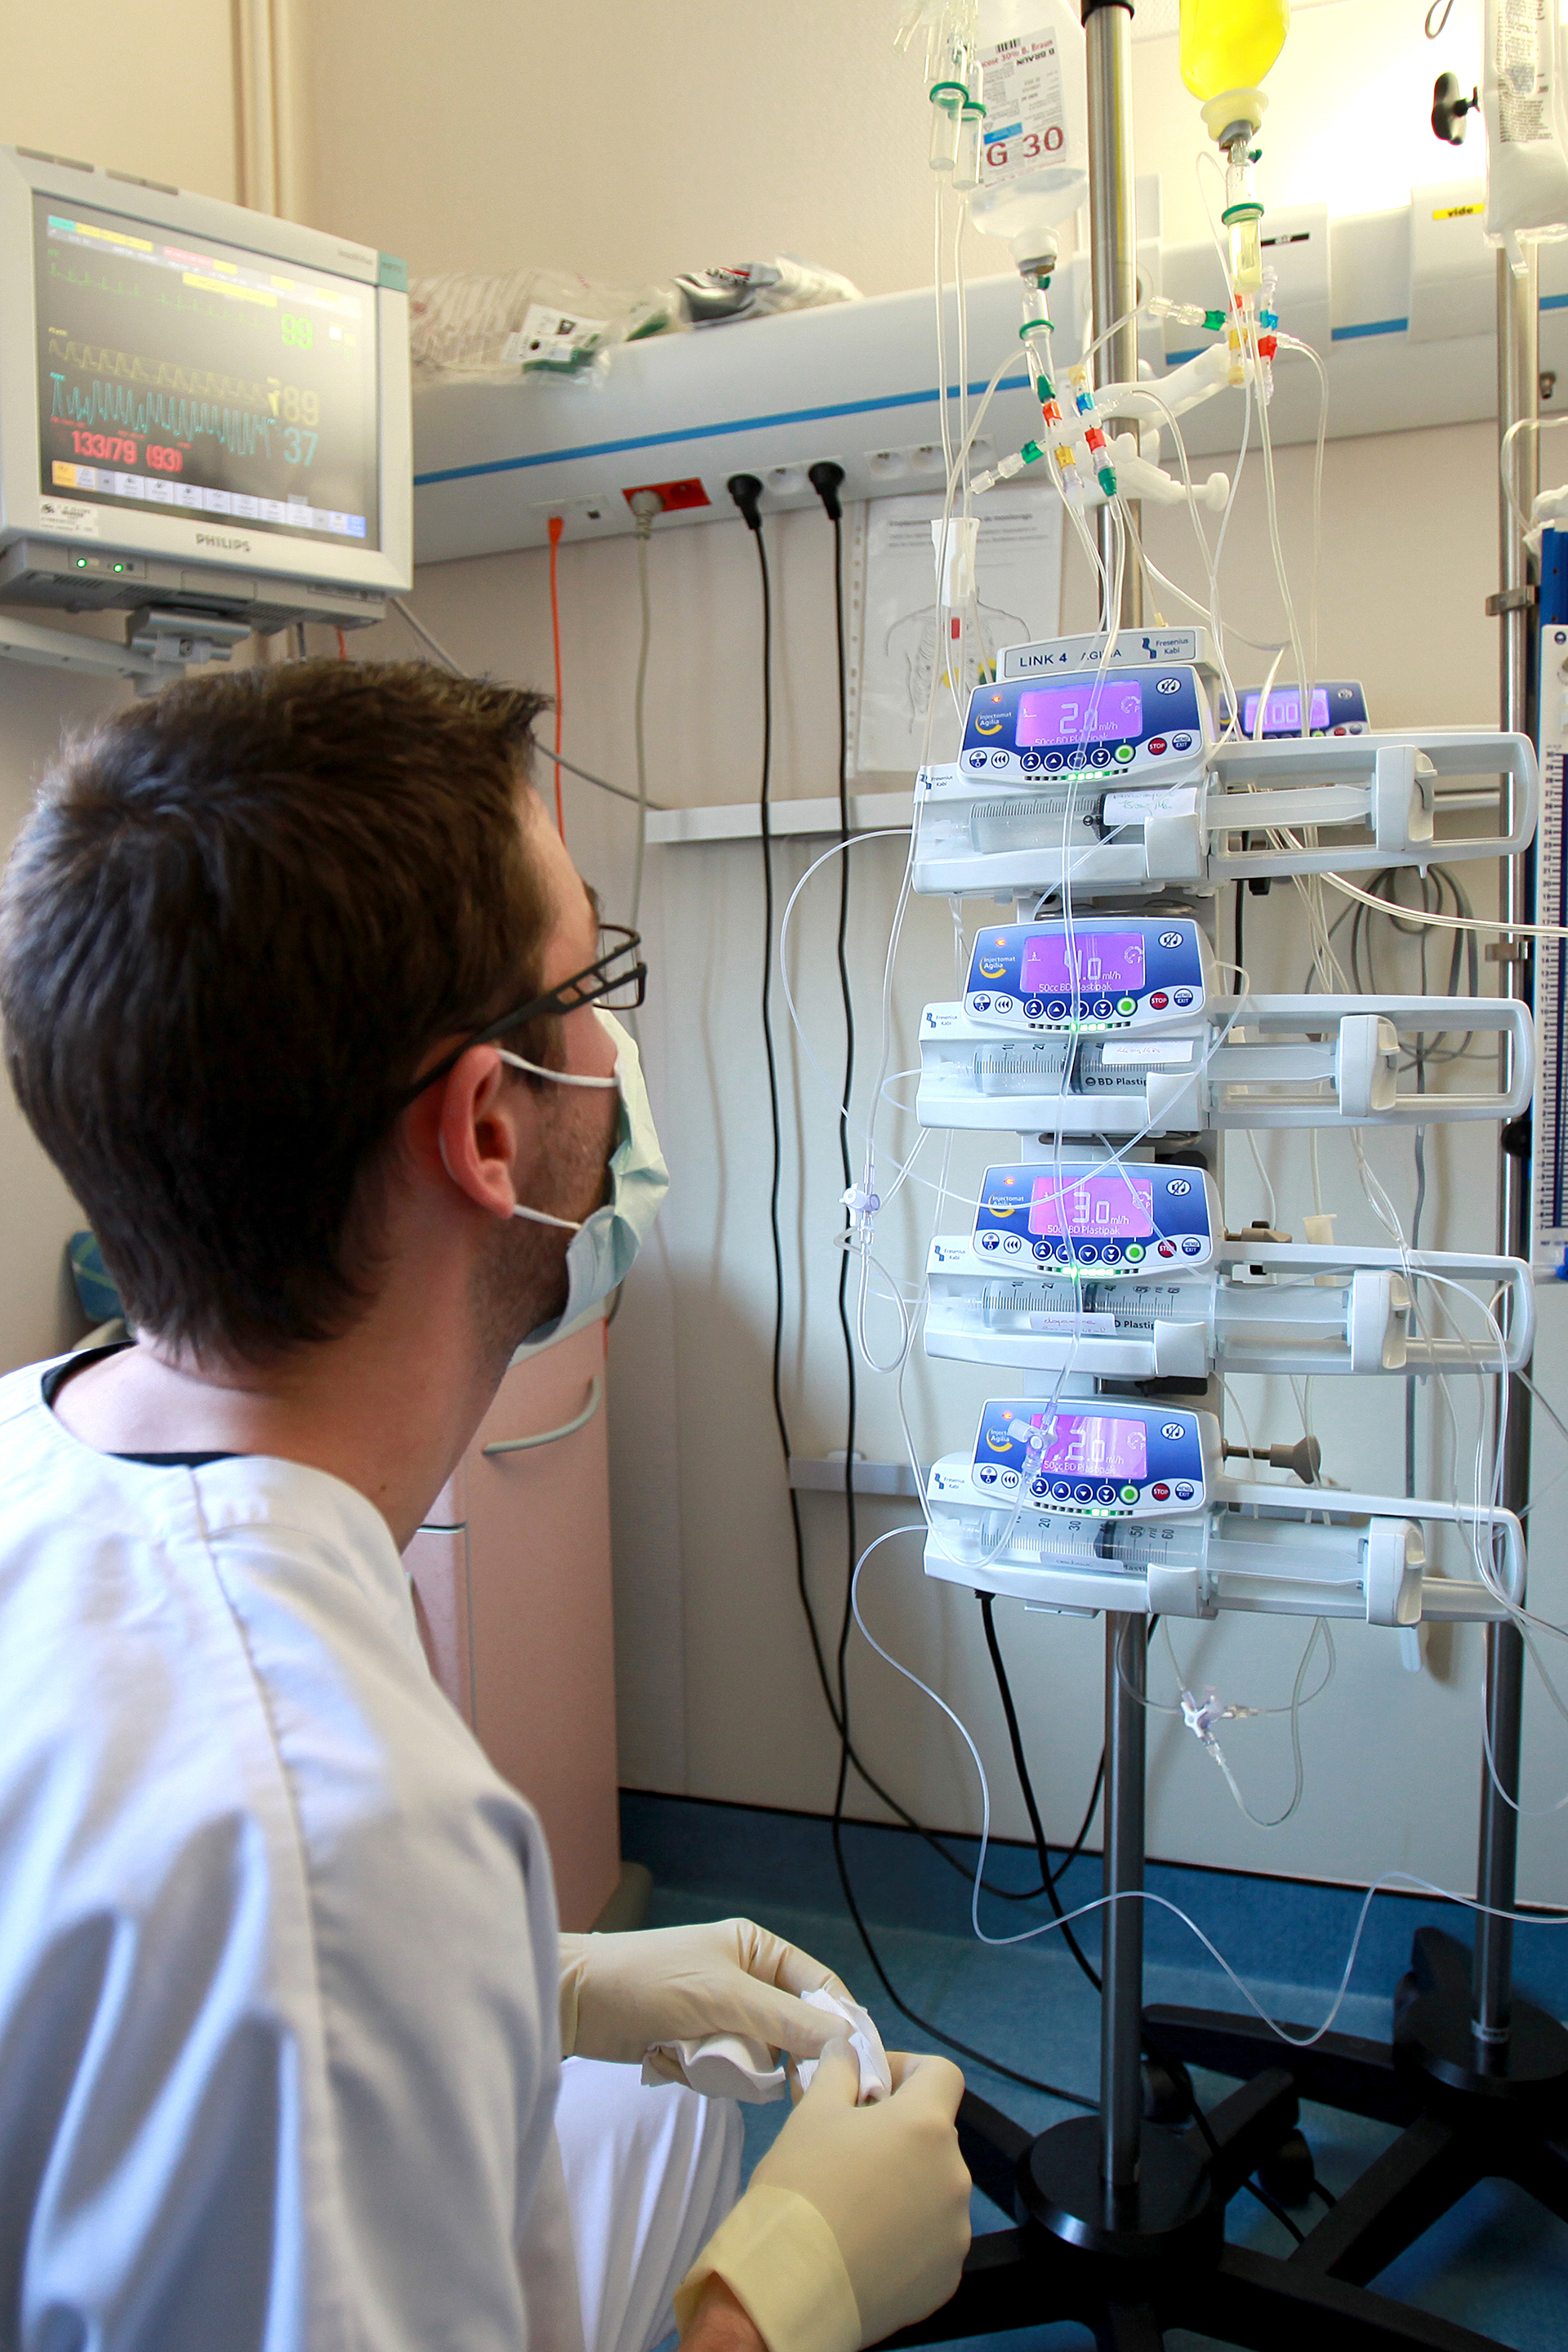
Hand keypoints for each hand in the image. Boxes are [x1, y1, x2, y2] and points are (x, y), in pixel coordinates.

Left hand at [558, 1919, 854, 2064]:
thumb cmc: (650, 1980)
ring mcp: (721, 2017)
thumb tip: (845, 2042)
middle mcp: (747, 1982)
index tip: (857, 2069)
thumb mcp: (723, 1996)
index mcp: (759, 1951)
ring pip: (759, 2061)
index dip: (840, 2026)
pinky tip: (668, 2060)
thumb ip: (785, 2021)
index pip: (820, 1988)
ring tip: (695, 2058)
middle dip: (777, 2057)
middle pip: (794, 2033)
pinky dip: (702, 2075)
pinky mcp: (695, 2048)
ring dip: (730, 2068)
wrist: (574, 2002)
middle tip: (770, 2081)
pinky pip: (724, 2075)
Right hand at [675, 2042, 969, 2351]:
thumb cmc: (800, 2187)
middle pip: (934, 2136)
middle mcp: (954, 2175)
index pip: (942, 2073)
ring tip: (854, 2203)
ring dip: (904, 2185)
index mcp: (927, 2125)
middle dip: (898, 2134)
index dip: (907, 2070)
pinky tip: (866, 2244)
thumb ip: (839, 2071)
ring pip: (933, 2190)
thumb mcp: (812, 2112)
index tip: (872, 2087)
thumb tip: (847, 2050)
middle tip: (850, 2149)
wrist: (789, 2287)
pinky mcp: (946, 2277)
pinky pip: (932, 2241)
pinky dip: (907, 2236)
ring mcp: (955, 2232)